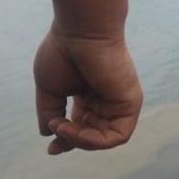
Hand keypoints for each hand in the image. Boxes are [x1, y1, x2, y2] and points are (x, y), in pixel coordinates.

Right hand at [33, 26, 142, 154]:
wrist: (81, 30)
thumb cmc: (63, 51)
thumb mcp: (50, 89)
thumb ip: (50, 112)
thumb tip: (48, 134)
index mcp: (88, 95)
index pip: (81, 127)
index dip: (66, 140)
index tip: (50, 148)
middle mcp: (106, 99)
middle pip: (93, 135)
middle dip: (72, 142)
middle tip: (56, 137)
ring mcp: (120, 101)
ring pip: (105, 139)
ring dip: (81, 141)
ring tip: (62, 127)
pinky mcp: (130, 102)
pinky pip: (119, 136)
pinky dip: (96, 141)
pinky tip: (77, 130)